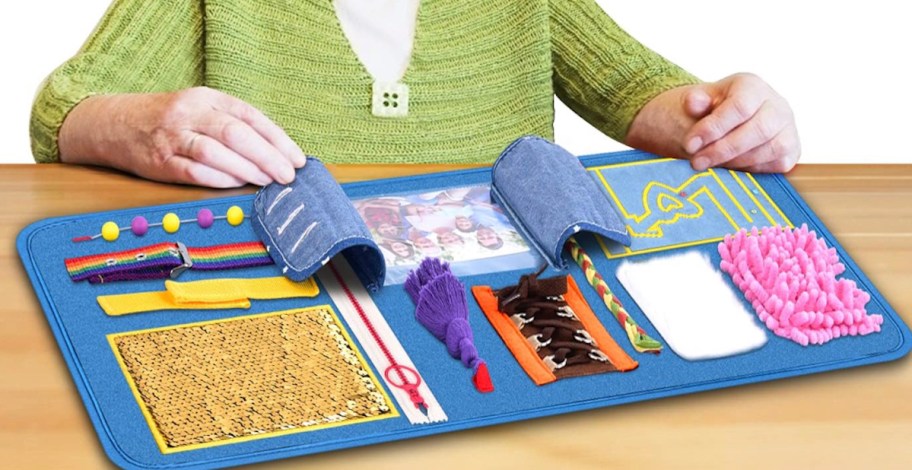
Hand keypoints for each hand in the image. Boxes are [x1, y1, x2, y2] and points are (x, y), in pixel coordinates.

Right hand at [59, 87, 306, 186]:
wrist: (114, 124)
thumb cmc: (169, 120)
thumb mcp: (201, 108)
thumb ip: (234, 124)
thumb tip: (277, 153)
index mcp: (207, 97)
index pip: (250, 116)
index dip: (278, 139)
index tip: (297, 159)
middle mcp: (190, 113)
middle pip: (236, 133)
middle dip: (268, 156)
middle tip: (288, 175)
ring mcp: (174, 136)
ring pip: (216, 151)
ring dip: (247, 169)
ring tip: (268, 182)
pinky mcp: (160, 161)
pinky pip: (195, 171)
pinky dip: (220, 180)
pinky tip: (238, 186)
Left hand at [682, 73, 799, 172]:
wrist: (726, 124)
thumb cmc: (710, 113)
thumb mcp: (698, 102)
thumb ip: (695, 101)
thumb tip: (693, 102)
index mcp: (752, 86)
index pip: (740, 107)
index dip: (714, 128)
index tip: (690, 145)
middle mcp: (777, 105)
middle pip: (759, 129)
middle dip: (724, 149)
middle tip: (697, 162)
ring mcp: (788, 128)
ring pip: (771, 149)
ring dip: (736, 162)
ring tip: (710, 164)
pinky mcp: (791, 150)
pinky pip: (778, 164)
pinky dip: (753, 169)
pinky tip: (731, 168)